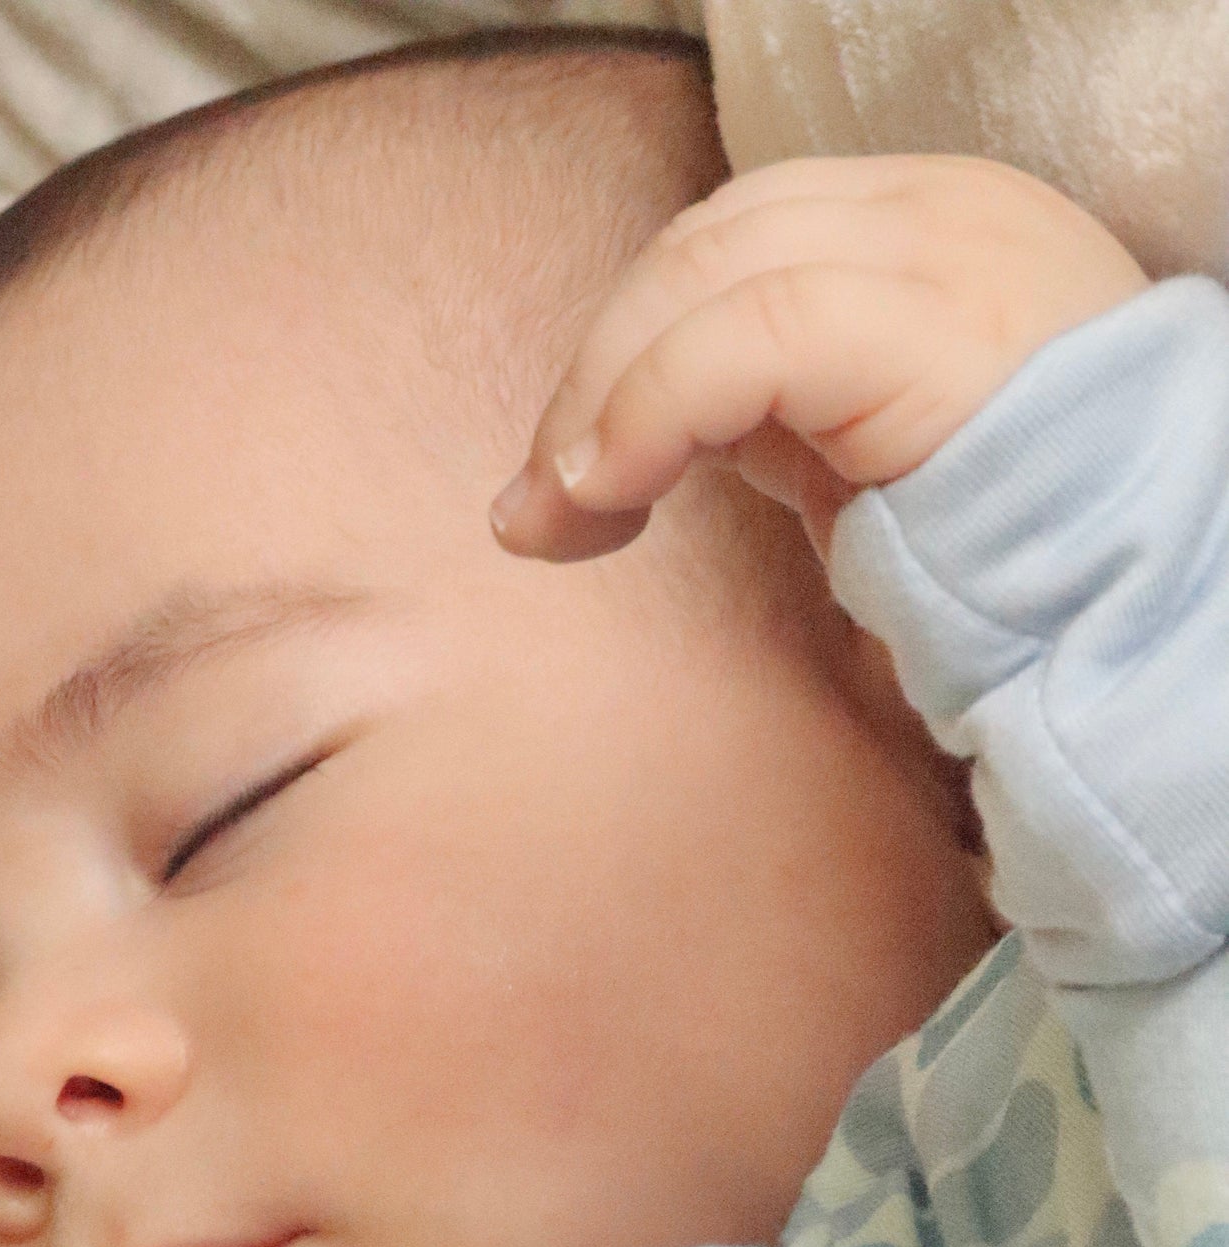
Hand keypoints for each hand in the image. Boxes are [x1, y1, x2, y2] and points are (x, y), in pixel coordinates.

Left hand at [491, 155, 1148, 563]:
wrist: (1142, 603)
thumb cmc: (1010, 553)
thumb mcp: (868, 458)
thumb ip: (775, 412)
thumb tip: (632, 436)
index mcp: (925, 228)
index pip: (732, 238)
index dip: (628, 344)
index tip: (572, 474)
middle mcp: (935, 211)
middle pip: (701, 243)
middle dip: (593, 374)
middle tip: (537, 511)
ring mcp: (937, 253)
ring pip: (702, 276)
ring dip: (597, 404)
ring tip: (558, 519)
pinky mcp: (920, 326)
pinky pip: (739, 341)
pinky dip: (644, 413)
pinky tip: (607, 496)